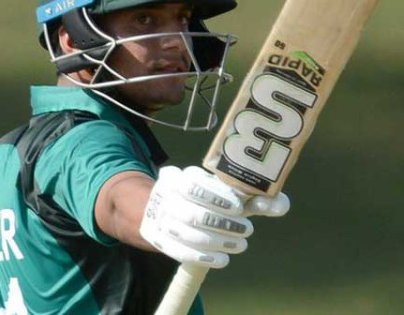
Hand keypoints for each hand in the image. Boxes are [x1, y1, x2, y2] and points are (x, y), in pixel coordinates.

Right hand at [139, 166, 288, 268]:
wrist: (162, 211)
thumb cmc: (204, 200)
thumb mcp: (223, 193)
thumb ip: (253, 197)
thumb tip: (280, 204)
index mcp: (179, 178)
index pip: (192, 185)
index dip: (216, 198)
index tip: (238, 208)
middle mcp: (165, 197)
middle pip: (191, 214)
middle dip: (223, 224)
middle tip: (247, 230)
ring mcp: (159, 220)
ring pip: (187, 235)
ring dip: (217, 242)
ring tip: (240, 245)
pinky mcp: (158, 240)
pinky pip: (179, 252)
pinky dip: (203, 258)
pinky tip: (222, 260)